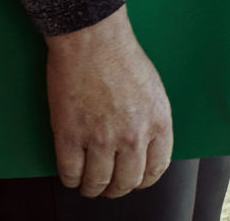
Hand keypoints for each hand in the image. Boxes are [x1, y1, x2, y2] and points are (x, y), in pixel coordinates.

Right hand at [46, 8, 171, 197]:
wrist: (94, 41)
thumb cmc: (123, 59)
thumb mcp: (154, 92)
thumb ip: (151, 122)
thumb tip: (144, 147)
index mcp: (158, 123)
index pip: (156, 169)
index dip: (143, 180)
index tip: (134, 181)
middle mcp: (133, 135)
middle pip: (127, 181)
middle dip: (117, 189)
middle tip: (109, 188)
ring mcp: (101, 137)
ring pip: (97, 182)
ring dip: (92, 188)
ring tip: (89, 185)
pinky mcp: (71, 135)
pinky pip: (70, 172)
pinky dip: (71, 179)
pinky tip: (72, 175)